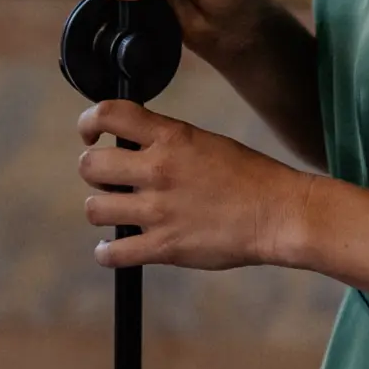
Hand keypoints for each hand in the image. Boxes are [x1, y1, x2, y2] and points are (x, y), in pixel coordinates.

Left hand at [77, 99, 313, 270]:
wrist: (279, 214)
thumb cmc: (249, 177)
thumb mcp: (204, 142)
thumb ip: (166, 142)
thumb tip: (133, 149)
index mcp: (170, 137)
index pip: (108, 114)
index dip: (89, 122)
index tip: (91, 134)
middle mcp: (158, 170)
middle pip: (90, 166)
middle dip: (95, 172)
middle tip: (110, 180)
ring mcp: (158, 210)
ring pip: (94, 209)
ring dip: (102, 210)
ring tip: (118, 212)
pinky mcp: (164, 247)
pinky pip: (112, 253)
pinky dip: (107, 254)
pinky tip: (115, 249)